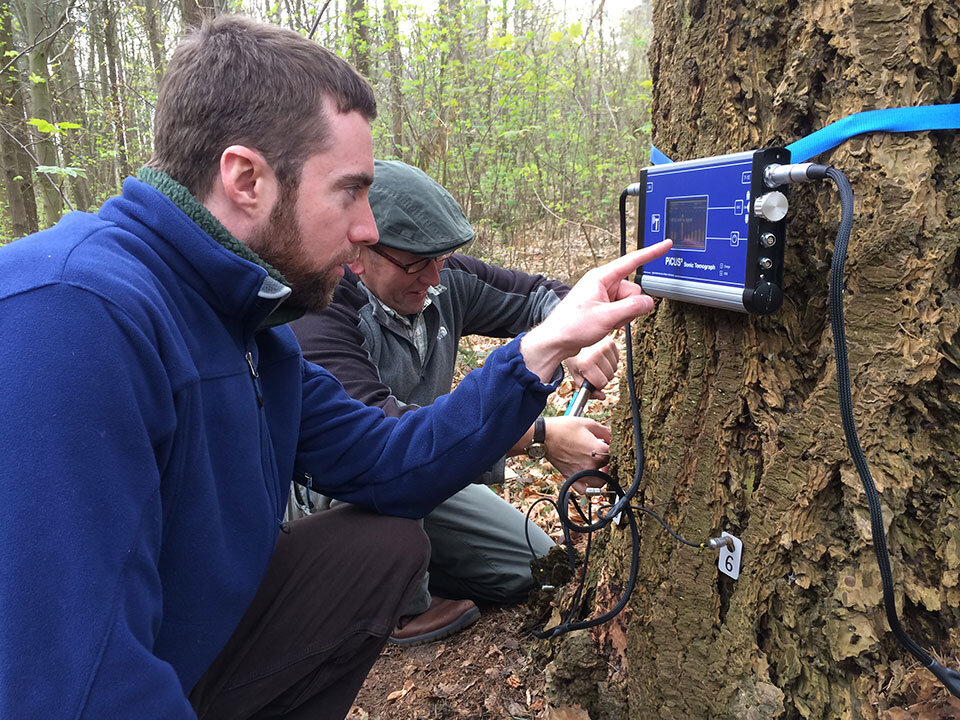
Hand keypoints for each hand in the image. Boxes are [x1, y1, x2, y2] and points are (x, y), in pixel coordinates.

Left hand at [520, 240, 671, 381]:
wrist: (556, 341)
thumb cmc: (572, 326)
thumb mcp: (606, 317)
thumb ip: (631, 308)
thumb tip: (649, 302)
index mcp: (601, 277)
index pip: (632, 261)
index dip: (651, 252)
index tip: (667, 244)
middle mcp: (603, 284)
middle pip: (634, 289)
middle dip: (630, 306)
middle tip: (612, 317)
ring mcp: (603, 295)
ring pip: (630, 302)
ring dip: (623, 315)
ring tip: (605, 323)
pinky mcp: (604, 306)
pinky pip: (622, 310)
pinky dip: (619, 319)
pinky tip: (605, 326)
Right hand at [542, 416, 610, 485]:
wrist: (545, 436)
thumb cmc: (563, 429)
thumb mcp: (588, 424)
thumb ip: (604, 431)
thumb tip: (612, 435)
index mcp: (598, 450)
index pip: (615, 453)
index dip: (614, 449)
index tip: (610, 446)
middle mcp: (592, 464)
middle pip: (609, 468)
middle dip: (609, 462)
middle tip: (605, 455)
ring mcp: (582, 473)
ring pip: (600, 483)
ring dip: (603, 477)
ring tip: (600, 469)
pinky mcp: (571, 478)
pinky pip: (583, 490)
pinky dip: (588, 488)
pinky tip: (588, 479)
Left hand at [564, 335, 618, 399]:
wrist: (571, 340)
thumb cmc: (574, 358)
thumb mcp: (577, 375)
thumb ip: (588, 389)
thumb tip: (602, 397)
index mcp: (586, 364)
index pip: (602, 383)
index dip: (597, 385)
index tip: (591, 379)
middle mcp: (596, 354)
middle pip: (610, 376)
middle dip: (602, 377)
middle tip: (593, 370)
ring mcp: (604, 346)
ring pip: (615, 368)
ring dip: (607, 368)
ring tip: (596, 363)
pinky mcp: (610, 342)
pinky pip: (617, 358)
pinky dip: (611, 360)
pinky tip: (601, 357)